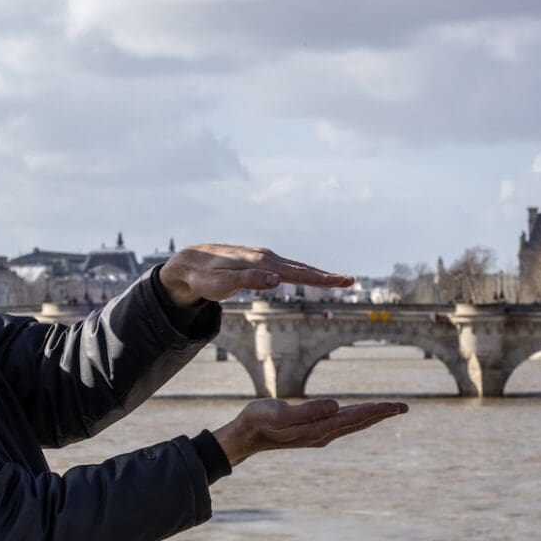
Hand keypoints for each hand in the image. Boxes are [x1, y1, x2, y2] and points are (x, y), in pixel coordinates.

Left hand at [158, 244, 354, 306]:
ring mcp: (263, 258)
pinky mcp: (259, 261)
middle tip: (350, 280)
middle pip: (301, 268)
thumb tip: (277, 280)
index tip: (342, 281)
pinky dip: (302, 272)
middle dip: (326, 276)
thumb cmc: (204, 277)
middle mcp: (265, 257)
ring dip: (317, 274)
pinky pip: (286, 267)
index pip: (297, 273)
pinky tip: (309, 276)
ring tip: (337, 280)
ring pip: (295, 267)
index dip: (320, 279)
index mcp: (260, 263)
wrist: (190, 263)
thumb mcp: (222, 283)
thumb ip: (248, 281)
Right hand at [212, 398, 407, 467]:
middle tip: (404, 407)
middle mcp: (322, 434)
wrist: (245, 436)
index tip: (396, 406)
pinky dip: (356, 417)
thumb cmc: (258, 421)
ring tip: (388, 409)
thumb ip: (307, 411)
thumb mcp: (279, 413)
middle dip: (381, 414)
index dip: (375, 411)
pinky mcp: (311, 431)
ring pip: (351, 424)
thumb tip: (337, 406)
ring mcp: (318, 434)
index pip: (353, 418)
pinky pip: (341, 423)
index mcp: (318, 429)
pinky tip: (359, 414)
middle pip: (358, 423)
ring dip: (370, 416)